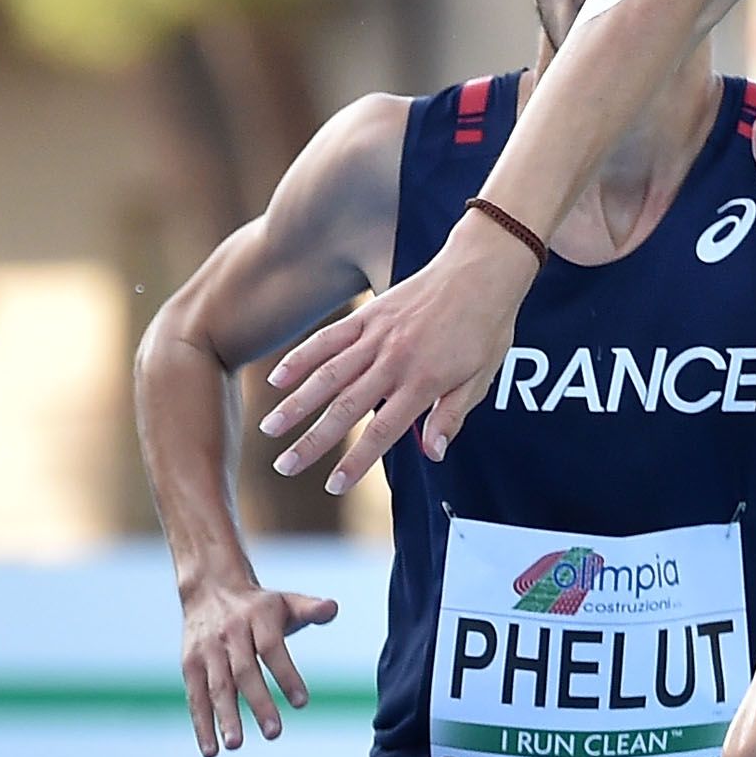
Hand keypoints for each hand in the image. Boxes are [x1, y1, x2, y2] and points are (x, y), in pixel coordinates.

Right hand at [179, 578, 338, 756]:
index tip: (302, 703)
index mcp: (258, 617)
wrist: (211, 589)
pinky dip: (202, 723)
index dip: (286, 675)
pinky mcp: (190, 664)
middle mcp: (231, 634)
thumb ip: (311, 609)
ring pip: (217, 686)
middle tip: (274, 733)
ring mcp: (208, 650)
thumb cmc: (261, 606)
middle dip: (258, 703)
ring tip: (236, 745)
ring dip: (225, 717)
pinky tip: (212, 749)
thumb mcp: (287, 601)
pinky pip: (196, 696)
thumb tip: (332, 608)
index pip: (273, 648)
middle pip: (244, 672)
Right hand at [262, 218, 529, 492]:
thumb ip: (451, 415)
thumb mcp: (482, 377)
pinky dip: (300, 358)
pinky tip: (276, 379)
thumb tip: (431, 454)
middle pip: (345, 408)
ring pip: (327, 375)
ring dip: (296, 404)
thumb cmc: (486, 328)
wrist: (481, 271)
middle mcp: (394, 360)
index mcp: (424, 381)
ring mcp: (377, 336)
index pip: (384, 431)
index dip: (357, 461)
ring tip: (269, 430)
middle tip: (284, 467)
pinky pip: (327, 338)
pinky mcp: (367, 314)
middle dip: (312, 441)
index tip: (334, 485)